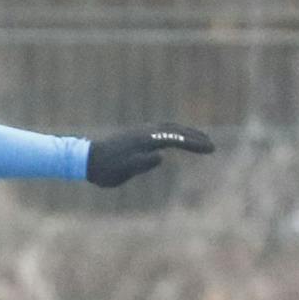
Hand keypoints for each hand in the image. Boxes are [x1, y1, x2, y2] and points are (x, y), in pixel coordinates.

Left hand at [86, 123, 214, 187]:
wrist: (86, 159)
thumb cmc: (105, 169)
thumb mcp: (123, 171)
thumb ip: (142, 163)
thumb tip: (161, 157)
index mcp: (145, 140)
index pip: (176, 139)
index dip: (194, 144)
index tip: (210, 149)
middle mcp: (145, 132)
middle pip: (176, 131)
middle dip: (195, 137)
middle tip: (212, 146)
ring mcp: (141, 131)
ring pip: (169, 128)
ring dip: (187, 133)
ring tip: (200, 140)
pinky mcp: (137, 134)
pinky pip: (161, 130)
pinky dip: (175, 132)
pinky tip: (178, 139)